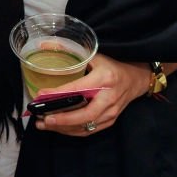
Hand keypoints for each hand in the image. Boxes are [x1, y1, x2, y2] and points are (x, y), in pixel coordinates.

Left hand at [33, 54, 149, 136]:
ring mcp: (111, 112)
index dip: (59, 95)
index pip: (79, 89)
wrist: (136, 79)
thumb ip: (71, 51)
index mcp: (104, 79)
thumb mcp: (94, 55)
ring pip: (86, 126)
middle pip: (85, 115)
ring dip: (63, 128)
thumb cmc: (112, 66)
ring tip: (43, 124)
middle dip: (62, 119)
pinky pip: (90, 130)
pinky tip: (58, 127)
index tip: (40, 95)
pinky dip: (73, 131)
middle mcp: (109, 98)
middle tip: (42, 119)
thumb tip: (43, 45)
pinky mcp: (110, 121)